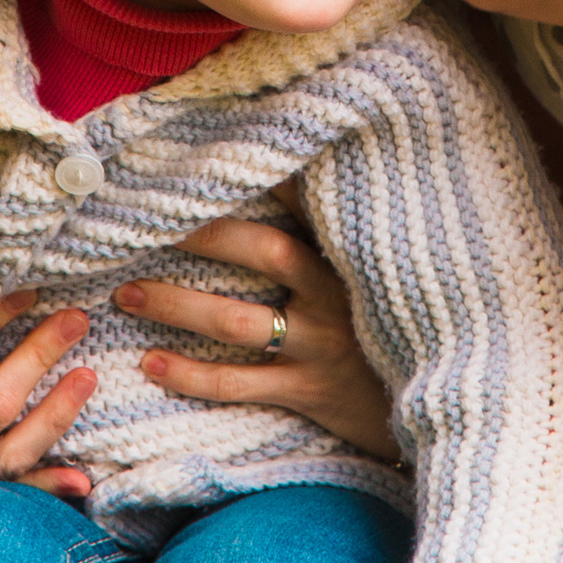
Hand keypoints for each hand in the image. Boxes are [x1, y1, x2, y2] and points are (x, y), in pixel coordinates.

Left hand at [115, 182, 397, 461]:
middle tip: (147, 225)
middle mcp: (334, 296)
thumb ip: (327, 232)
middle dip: (205, 236)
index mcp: (346, 258)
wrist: (434, 402)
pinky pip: (240, 384)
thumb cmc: (386, 329)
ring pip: (238, 322)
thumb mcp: (370, 274)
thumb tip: (282, 178)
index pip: (302, 202)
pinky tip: (152, 363)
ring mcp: (321, 345)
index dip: (261, 176)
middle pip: (266, 252)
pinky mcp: (309, 392)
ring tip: (127, 294)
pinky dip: (192, 375)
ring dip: (178, 306)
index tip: (207, 159)